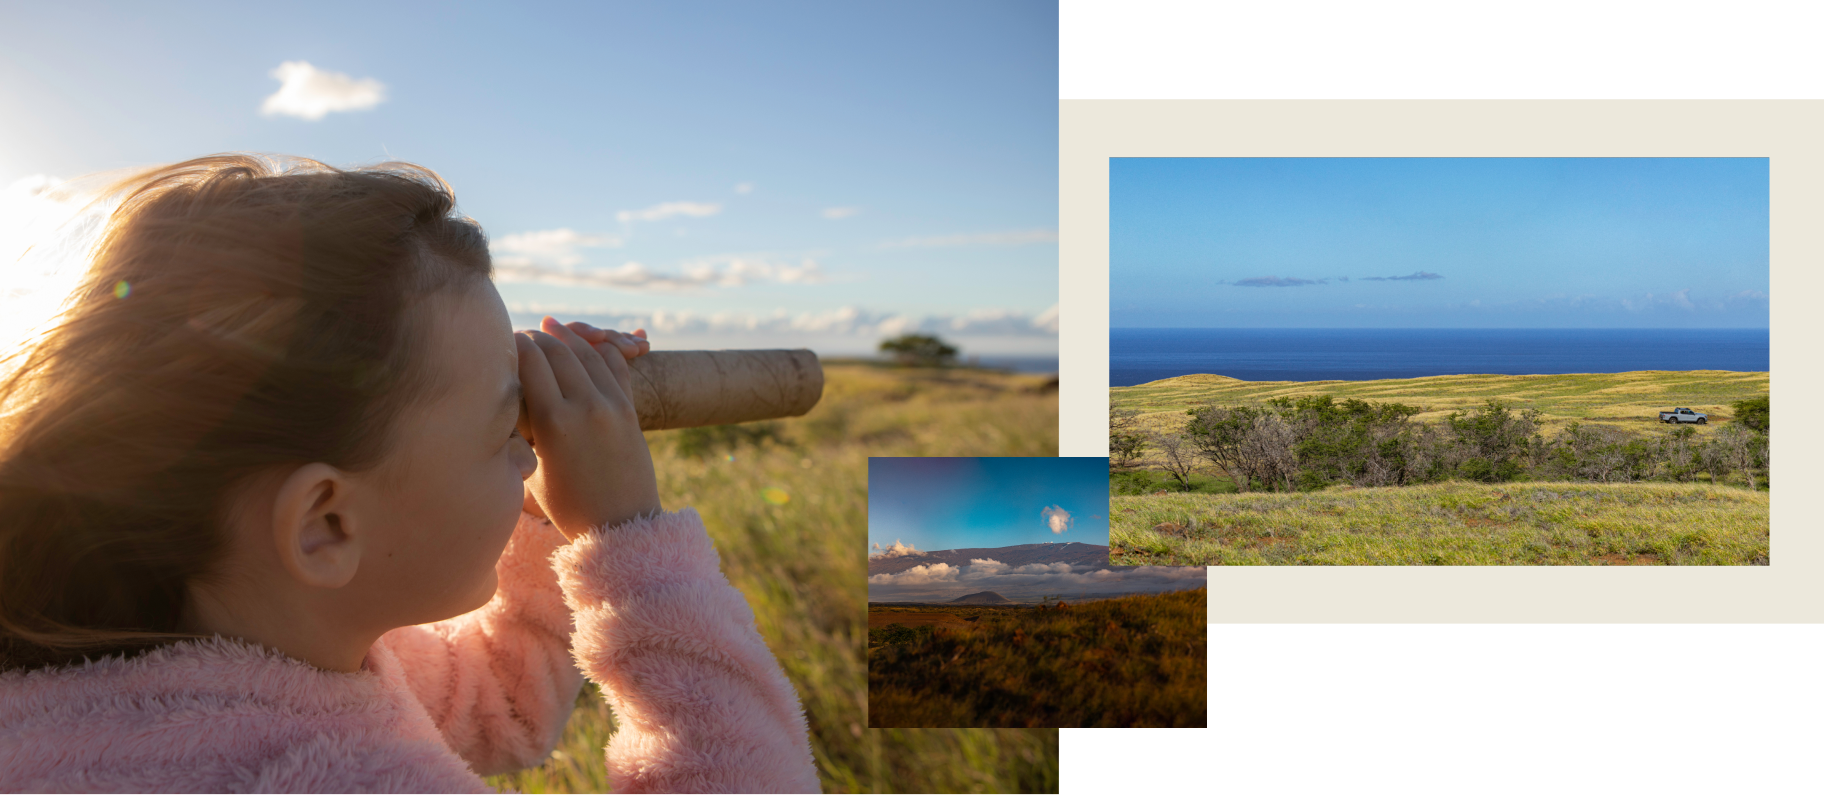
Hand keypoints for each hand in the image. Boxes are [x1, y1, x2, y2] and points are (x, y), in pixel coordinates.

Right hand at [515, 317, 659, 539]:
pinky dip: (600, 349)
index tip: (501, 341)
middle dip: (538, 338)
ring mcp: (613, 405)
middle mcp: (586, 406)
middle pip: (558, 352)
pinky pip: (616, 367)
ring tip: (551, 327)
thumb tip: (507, 401)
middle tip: (523, 333)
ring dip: (567, 337)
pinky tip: (588, 341)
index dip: (514, 346)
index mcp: (555, 423)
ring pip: (588, 354)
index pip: (530, 363)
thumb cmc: (568, 507)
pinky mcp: (631, 410)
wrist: (622, 527)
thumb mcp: (532, 471)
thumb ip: (520, 434)